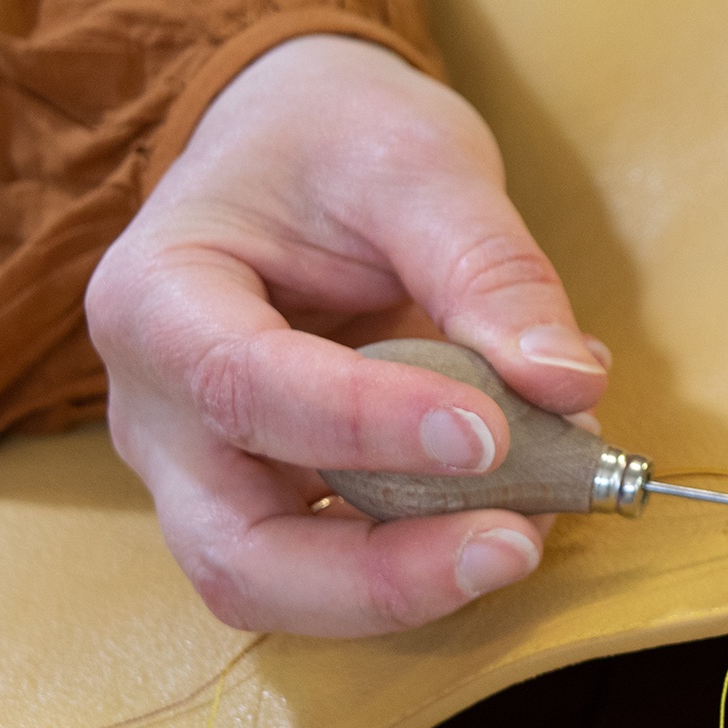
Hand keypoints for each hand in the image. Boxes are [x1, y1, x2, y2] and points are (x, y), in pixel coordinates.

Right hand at [86, 35, 610, 635]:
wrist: (296, 146)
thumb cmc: (337, 139)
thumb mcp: (422, 163)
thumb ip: (489, 270)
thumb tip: (570, 387)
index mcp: (158, 297)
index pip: (242, 386)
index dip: (365, 426)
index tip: (489, 431)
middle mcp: (156, 410)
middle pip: (238, 552)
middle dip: (380, 576)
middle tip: (514, 544)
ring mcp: (204, 472)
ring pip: (280, 588)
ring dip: (411, 583)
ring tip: (529, 531)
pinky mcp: (270, 503)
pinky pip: (335, 569)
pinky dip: (425, 557)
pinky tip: (515, 509)